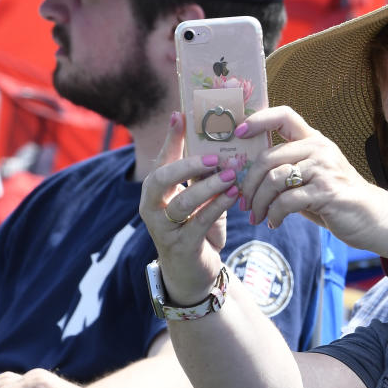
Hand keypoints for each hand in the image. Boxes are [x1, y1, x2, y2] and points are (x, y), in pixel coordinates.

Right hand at [139, 112, 239, 304]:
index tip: (181, 115)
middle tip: (213, 157)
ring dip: (209, 187)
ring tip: (231, 175)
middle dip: (187, 165)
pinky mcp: (181, 246)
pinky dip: (218, 206)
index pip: (160, 159)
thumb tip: (220, 141)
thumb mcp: (199, 198)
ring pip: (182, 202)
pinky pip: (199, 222)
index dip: (170, 138)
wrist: (193, 272)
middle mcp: (152, 207)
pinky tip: (234, 194)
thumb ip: (202, 175)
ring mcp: (164, 228)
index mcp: (155, 190)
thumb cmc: (197, 227)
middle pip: (161, 179)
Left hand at [237, 106, 387, 252]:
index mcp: (315, 140)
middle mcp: (319, 149)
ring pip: (274, 180)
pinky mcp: (326, 192)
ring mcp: (324, 169)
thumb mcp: (313, 177)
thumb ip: (288, 169)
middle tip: (242, 202)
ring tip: (257, 217)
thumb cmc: (337, 198)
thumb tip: (247, 174)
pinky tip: (274, 222)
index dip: (258, 120)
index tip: (238, 133)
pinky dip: (274, 214)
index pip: (284, 115)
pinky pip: (286, 201)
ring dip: (259, 202)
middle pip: (268, 157)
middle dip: (249, 183)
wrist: (372, 217)